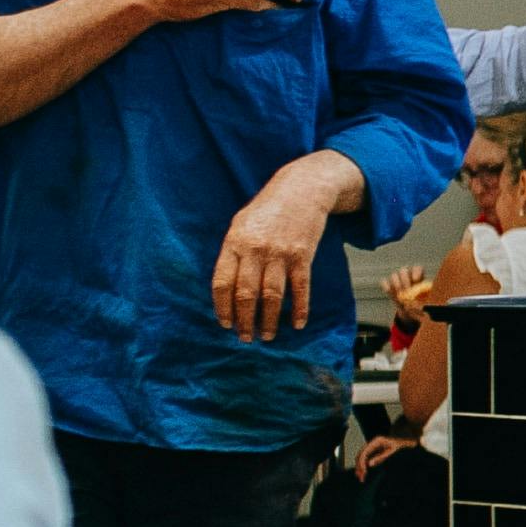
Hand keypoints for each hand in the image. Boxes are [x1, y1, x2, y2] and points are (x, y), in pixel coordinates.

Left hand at [210, 152, 365, 340]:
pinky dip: (299, 308)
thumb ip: (233, 253)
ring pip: (271, 296)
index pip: (223, 282)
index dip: (222, 307)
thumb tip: (228, 287)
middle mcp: (255, 250)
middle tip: (244, 337)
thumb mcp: (241, 224)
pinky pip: (300, 288)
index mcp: (235, 243)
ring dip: (268, 320)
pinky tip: (297, 323)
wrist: (302, 189)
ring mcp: (280, 254)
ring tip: (266, 336)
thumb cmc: (268, 209)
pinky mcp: (302, 256)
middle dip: (244, 320)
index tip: (225, 324)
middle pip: (246, 294)